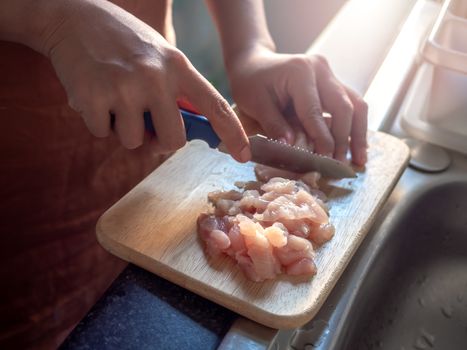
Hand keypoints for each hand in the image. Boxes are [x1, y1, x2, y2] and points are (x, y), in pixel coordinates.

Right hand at [43, 0, 249, 161]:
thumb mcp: (160, 55)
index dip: (232, 133)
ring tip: (114, 98)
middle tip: (148, 126)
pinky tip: (94, 93)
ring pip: (134, 142)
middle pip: (173, 141)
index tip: (244, 155)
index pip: (214, 105)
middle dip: (160, 142)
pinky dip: (98, 121)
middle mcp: (155, 77)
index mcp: (177, 66)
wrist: (73, 17)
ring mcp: (123, 88)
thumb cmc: (124, 42)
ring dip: (124, 129)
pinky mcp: (92, 98)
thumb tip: (188, 132)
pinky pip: (102, 134)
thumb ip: (177, 90)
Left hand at [226, 49, 366, 164]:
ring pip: (355, 104)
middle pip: (344, 106)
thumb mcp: (255, 103)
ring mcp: (329, 74)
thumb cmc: (250, 82)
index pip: (314, 111)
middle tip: (340, 166)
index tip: (325, 161)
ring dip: (358, 134)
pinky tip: (356, 146)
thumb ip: (274, 125)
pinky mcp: (333, 82)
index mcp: (300, 71)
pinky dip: (355, 125)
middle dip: (343, 139)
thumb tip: (291, 147)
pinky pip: (351, 103)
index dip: (321, 138)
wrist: (254, 64)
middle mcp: (320, 69)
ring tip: (359, 160)